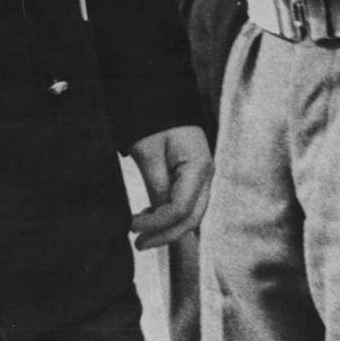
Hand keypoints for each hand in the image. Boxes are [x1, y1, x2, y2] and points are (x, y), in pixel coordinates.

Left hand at [128, 124, 211, 249]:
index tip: (133, 228)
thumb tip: (157, 219)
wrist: (161, 96)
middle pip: (192, 217)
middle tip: (139, 244)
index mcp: (199, 167)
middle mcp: (206, 174)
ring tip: (141, 232)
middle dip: (166, 235)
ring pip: (191, 213)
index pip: (181, 209)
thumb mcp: (149, 154)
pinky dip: (169, 214)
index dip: (158, 224)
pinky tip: (149, 216)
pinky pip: (186, 202)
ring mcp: (202, 176)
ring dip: (167, 227)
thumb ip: (156, 187)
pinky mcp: (193, 175)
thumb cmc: (154, 121)